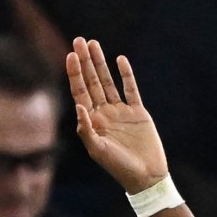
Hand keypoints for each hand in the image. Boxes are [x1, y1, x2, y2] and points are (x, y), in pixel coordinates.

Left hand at [66, 38, 167, 193]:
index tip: (70, 55)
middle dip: (85, 61)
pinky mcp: (138, 112)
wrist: (145, 176)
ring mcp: (120, 111)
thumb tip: (78, 105)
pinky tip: (120, 60)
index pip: (79, 92)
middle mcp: (103, 113)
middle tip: (79, 40)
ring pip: (108, 81)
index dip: (75, 73)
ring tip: (94, 44)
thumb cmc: (118, 167)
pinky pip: (130, 89)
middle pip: (91, 82)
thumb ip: (86, 129)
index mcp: (91, 121)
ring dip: (100, 63)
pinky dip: (126, 75)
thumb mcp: (98, 150)